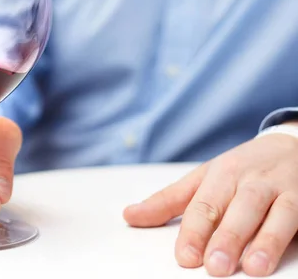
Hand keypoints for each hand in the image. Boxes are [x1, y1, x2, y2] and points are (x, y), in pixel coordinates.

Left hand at [123, 131, 297, 276]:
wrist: (291, 144)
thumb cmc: (242, 168)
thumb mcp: (203, 178)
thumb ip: (168, 200)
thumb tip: (129, 216)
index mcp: (220, 174)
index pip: (203, 205)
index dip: (193, 232)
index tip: (185, 257)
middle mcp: (250, 180)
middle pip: (236, 209)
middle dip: (225, 238)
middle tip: (214, 267)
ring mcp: (281, 189)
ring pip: (273, 214)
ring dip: (263, 242)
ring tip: (251, 268)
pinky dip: (289, 236)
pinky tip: (282, 255)